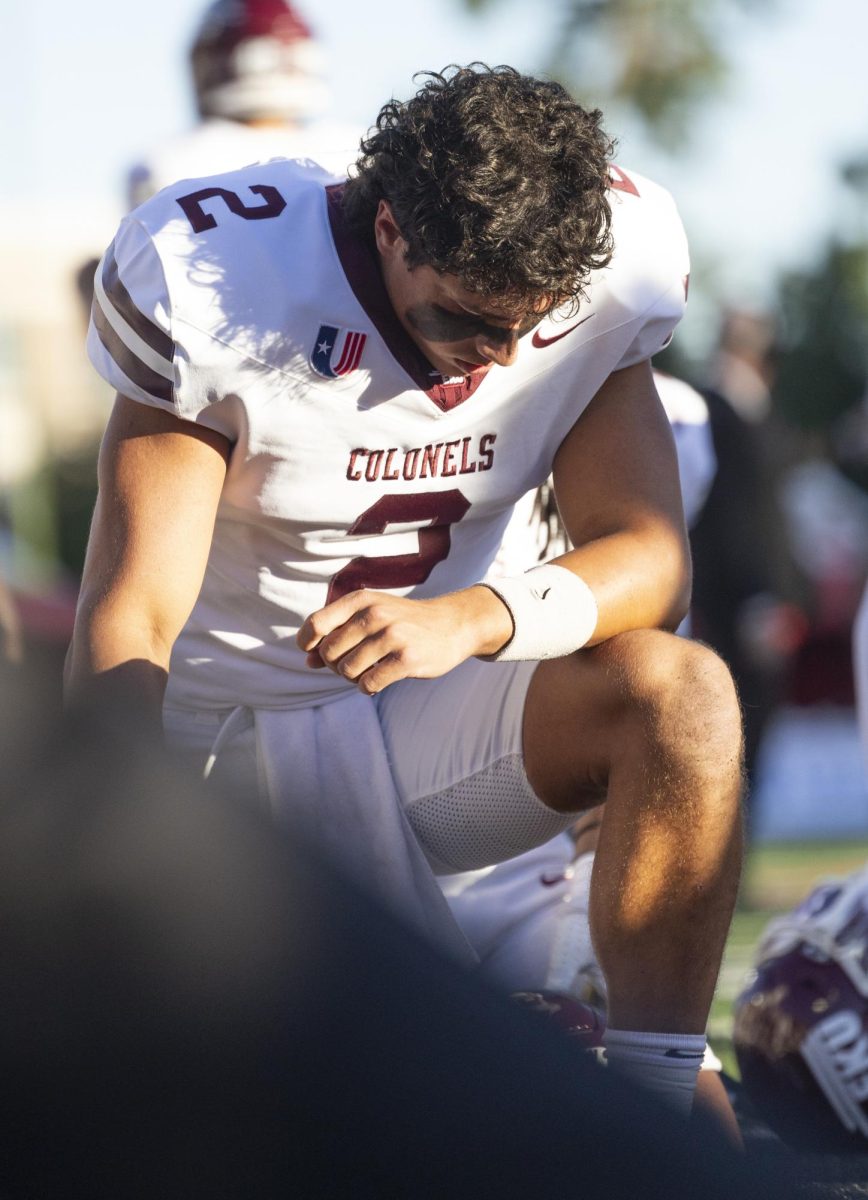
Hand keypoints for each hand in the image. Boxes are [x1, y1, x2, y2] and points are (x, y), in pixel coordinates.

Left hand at [296, 586, 512, 694]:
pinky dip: (368, 687)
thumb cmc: (405, 622)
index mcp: (362, 600)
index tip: (314, 653)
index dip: (308, 643)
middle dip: (334, 665)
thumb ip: (339, 633)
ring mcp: (392, 636)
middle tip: (352, 665)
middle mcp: (375, 614)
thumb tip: (308, 661)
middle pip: (328, 652)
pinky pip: (368, 683)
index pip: (316, 623)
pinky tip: (379, 681)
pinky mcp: (407, 659)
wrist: (453, 625)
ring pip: (347, 670)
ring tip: (368, 672)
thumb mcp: (372, 615)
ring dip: (352, 678)